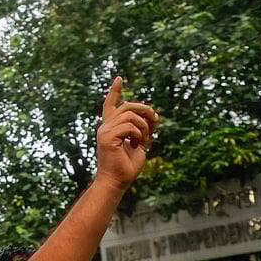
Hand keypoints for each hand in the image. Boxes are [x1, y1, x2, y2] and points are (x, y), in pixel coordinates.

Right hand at [94, 77, 158, 191]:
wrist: (116, 182)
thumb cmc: (127, 167)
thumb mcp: (138, 143)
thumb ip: (141, 129)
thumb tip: (152, 116)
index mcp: (110, 128)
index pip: (111, 104)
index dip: (115, 91)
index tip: (119, 78)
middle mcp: (105, 127)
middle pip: (128, 106)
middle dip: (145, 110)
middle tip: (156, 121)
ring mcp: (104, 131)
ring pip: (131, 115)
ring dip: (144, 126)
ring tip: (144, 140)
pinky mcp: (107, 137)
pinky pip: (130, 126)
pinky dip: (139, 134)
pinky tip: (136, 145)